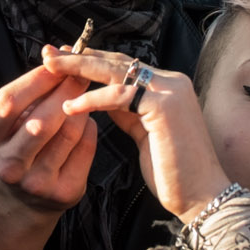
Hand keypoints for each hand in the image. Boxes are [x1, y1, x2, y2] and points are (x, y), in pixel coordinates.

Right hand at [0, 53, 98, 212]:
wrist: (27, 196)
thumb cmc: (20, 141)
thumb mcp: (13, 118)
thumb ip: (31, 91)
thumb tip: (59, 52)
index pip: (9, 102)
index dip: (36, 78)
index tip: (57, 61)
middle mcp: (7, 164)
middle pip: (41, 120)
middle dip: (65, 91)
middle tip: (80, 73)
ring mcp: (36, 182)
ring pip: (68, 133)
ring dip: (81, 108)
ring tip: (84, 95)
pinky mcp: (63, 192)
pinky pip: (85, 148)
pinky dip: (90, 128)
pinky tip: (86, 121)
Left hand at [41, 47, 231, 220]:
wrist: (201, 196)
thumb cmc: (172, 171)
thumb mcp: (144, 133)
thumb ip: (128, 112)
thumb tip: (103, 97)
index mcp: (168, 86)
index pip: (125, 65)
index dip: (93, 60)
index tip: (63, 59)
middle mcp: (172, 82)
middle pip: (118, 62)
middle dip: (80, 56)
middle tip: (49, 53)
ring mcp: (170, 91)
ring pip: (116, 71)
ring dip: (79, 68)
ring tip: (51, 69)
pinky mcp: (164, 107)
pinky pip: (119, 96)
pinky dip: (92, 99)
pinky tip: (70, 106)